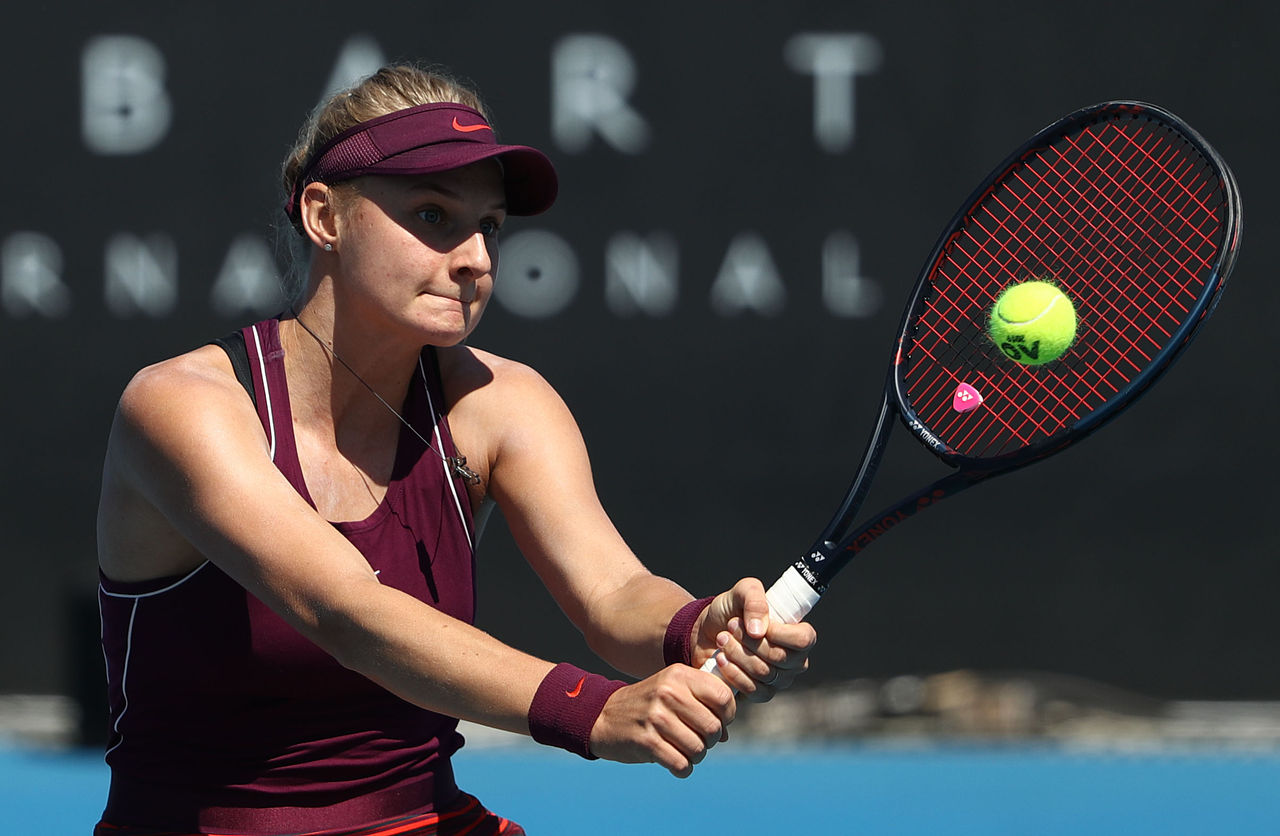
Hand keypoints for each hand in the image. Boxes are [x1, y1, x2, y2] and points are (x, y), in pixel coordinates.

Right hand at [588, 664, 734, 777]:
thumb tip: (726, 734)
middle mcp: (669, 693)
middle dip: (711, 740)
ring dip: (696, 756)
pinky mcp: (647, 742)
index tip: (718, 721)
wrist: (604, 715)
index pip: (723, 696)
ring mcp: (656, 717)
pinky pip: (681, 764)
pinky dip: (683, 769)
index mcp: (679, 675)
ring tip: (685, 750)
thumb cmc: (649, 704)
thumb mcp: (673, 689)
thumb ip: (702, 702)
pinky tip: (675, 761)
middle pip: (714, 727)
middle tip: (698, 739)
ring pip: (699, 749)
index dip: (728, 714)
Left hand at [694, 577, 816, 702]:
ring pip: (763, 672)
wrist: (707, 631)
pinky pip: (753, 690)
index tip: (753, 624)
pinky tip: (721, 659)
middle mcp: (794, 660)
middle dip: (749, 641)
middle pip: (778, 657)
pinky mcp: (761, 694)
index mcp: (798, 635)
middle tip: (730, 626)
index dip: (778, 633)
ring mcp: (779, 680)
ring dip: (736, 653)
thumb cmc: (732, 610)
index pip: (803, 640)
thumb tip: (759, 630)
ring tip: (722, 638)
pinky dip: (733, 673)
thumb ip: (755, 599)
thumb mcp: (742, 591)